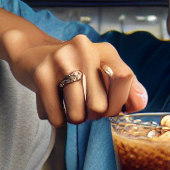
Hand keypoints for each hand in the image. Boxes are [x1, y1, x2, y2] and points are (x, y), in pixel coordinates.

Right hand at [2, 31, 148, 126]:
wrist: (30, 52)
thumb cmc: (71, 67)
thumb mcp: (99, 69)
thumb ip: (124, 85)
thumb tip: (140, 104)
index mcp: (103, 50)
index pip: (124, 78)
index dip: (120, 102)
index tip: (111, 108)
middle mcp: (84, 49)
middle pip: (100, 106)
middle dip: (92, 115)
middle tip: (83, 107)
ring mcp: (61, 60)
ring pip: (77, 115)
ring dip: (73, 118)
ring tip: (67, 105)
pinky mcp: (41, 74)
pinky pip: (56, 116)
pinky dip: (56, 119)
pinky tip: (53, 106)